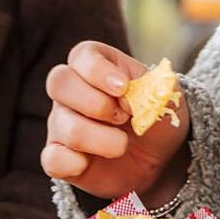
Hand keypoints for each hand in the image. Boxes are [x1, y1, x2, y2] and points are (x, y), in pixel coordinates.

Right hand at [40, 41, 190, 202]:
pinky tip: (92, 163)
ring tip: (122, 144)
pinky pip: (52, 159)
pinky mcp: (58, 157)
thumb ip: (157, 89)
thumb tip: (137, 92)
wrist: (158, 160)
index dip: (99, 70)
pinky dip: (75, 164)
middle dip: (96, 103)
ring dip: (102, 139)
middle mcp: (71, 91)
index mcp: (96, 66)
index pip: (82, 55)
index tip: (123, 87)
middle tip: (124, 117)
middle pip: (59, 82)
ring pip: (64, 126)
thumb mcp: (167, 100)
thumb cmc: (156, 119)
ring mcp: (61, 123)